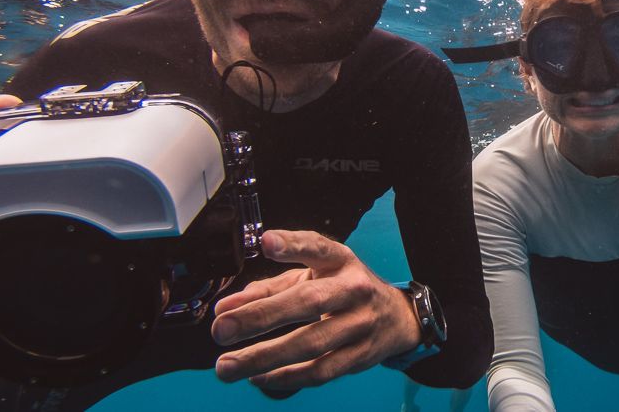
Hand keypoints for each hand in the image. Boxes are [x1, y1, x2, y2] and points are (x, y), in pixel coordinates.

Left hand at [211, 229, 420, 392]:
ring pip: (311, 343)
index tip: (265, 242)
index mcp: (341, 261)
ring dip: (264, 357)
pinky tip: (258, 377)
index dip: (292, 244)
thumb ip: (268, 289)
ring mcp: (361, 324)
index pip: (317, 247)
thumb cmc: (343, 291)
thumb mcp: (313, 277)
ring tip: (227, 367)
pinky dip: (286, 377)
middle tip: (220, 330)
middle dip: (261, 316)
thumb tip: (225, 307)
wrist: (398, 317)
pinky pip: (320, 371)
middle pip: (308, 302)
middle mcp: (354, 288)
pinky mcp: (361, 355)